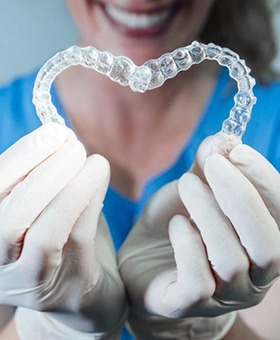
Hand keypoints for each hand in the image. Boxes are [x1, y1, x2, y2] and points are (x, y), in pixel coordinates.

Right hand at [0, 123, 125, 336]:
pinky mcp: (60, 288)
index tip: (54, 133)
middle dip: (44, 173)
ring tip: (94, 161)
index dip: (21, 158)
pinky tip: (99, 178)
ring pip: (42, 233)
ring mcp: (26, 280)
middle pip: (7, 217)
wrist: (76, 290)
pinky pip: (74, 241)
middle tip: (74, 145)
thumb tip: (62, 137)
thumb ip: (45, 177)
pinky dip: (88, 204)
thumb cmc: (58, 238)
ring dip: (71, 189)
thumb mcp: (43, 205)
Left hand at [118, 135, 279, 337]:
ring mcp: (224, 296)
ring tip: (186, 185)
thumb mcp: (192, 190)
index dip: (264, 181)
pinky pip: (198, 281)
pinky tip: (176, 224)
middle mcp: (253, 275)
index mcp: (261, 242)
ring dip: (208, 213)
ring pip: (231, 259)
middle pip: (268, 244)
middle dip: (241, 196)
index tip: (237, 150)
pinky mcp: (189, 305)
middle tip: (212, 164)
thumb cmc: (175, 223)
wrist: (142, 260)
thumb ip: (207, 169)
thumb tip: (221, 141)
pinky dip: (188, 244)